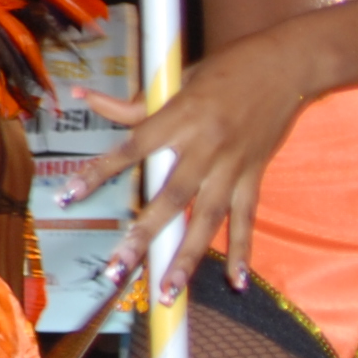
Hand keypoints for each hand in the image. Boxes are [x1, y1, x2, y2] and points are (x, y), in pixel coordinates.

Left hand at [58, 22, 330, 288]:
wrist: (288, 66)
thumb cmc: (227, 68)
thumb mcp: (179, 79)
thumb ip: (136, 104)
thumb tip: (84, 96)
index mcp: (180, 118)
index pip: (131, 149)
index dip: (99, 172)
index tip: (69, 196)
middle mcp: (205, 147)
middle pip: (170, 198)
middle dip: (143, 235)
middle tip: (117, 268)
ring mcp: (232, 166)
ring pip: (207, 219)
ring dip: (188, 258)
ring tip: (169, 291)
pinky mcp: (254, 176)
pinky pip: (246, 219)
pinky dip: (241, 251)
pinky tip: (236, 282)